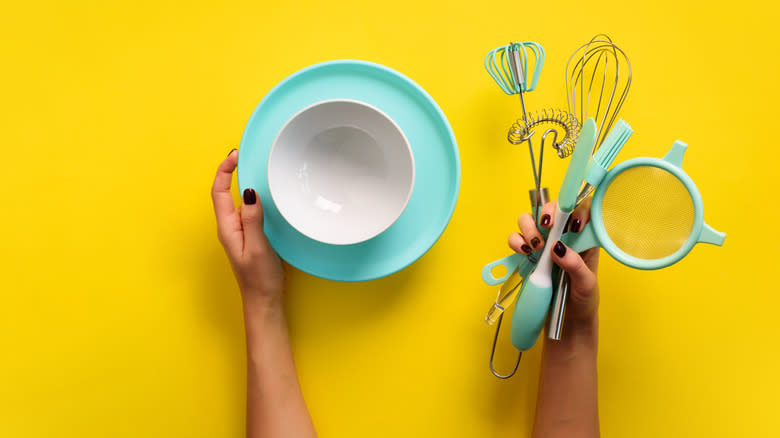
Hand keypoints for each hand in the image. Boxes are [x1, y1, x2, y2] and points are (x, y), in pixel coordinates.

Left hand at [211, 149, 283, 307]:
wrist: (264, 301)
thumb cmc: (259, 278)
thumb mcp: (257, 246)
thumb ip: (252, 219)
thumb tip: (248, 191)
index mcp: (227, 227)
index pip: (219, 191)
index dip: (224, 170)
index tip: (236, 154)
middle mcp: (230, 227)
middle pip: (224, 192)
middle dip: (231, 171)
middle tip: (244, 155)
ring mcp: (239, 232)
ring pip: (236, 201)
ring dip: (241, 182)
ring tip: (254, 168)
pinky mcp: (250, 236)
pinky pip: (247, 210)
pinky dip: (252, 196)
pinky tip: (264, 194)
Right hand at [507, 199, 598, 331]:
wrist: (567, 322)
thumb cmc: (584, 301)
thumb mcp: (586, 284)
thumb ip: (574, 265)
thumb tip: (557, 248)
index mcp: (584, 239)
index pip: (581, 210)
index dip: (576, 208)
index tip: (572, 224)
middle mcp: (563, 237)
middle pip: (552, 209)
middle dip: (547, 213)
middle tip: (546, 227)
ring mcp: (544, 244)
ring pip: (530, 220)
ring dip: (529, 227)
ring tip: (534, 245)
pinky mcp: (528, 255)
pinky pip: (517, 239)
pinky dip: (516, 240)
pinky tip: (522, 251)